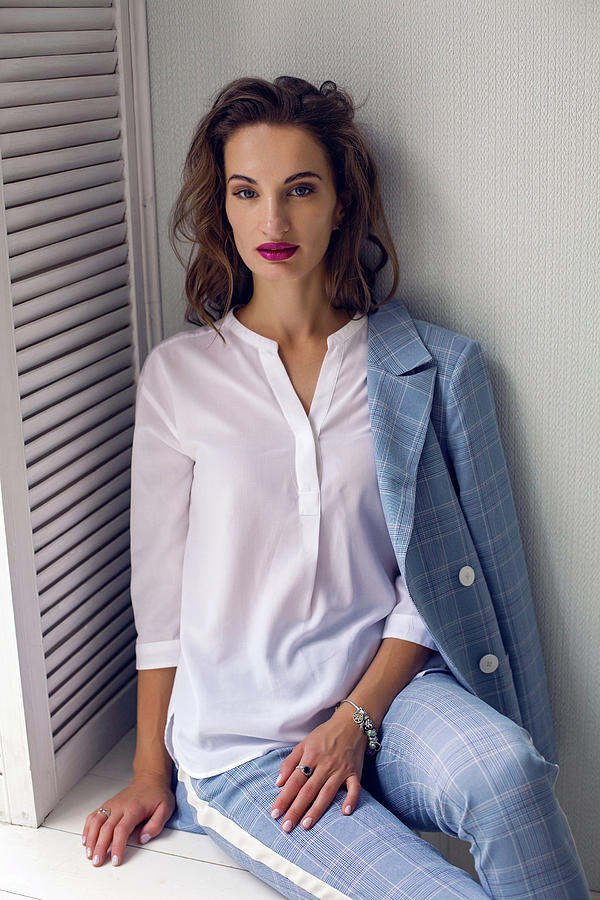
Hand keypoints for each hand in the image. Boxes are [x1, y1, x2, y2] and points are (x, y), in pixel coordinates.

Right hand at [82, 772, 174, 866]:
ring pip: (96, 822)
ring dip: (91, 839)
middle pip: (106, 828)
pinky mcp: (107, 804)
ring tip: (89, 854)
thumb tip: (143, 839)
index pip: (122, 830)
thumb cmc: (157, 794)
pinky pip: (94, 816)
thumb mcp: (165, 808)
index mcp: (134, 809)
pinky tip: (86, 840)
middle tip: (97, 862)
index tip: (115, 860)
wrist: (150, 778)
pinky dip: (87, 828)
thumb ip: (156, 825)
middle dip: (100, 847)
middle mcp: (120, 806)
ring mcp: (112, 804)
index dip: (117, 846)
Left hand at [270, 710, 366, 833]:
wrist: (351, 723)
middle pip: (308, 790)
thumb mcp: (304, 744)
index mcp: (310, 757)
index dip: (283, 797)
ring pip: (327, 792)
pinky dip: (351, 799)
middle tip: (286, 827)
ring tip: (306, 825)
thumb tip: (278, 783)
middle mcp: (324, 764)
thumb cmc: (325, 735)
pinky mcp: (355, 773)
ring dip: (316, 810)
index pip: (294, 781)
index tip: (274, 813)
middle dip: (296, 809)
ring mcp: (341, 769)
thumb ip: (290, 762)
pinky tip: (345, 812)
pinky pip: (354, 788)